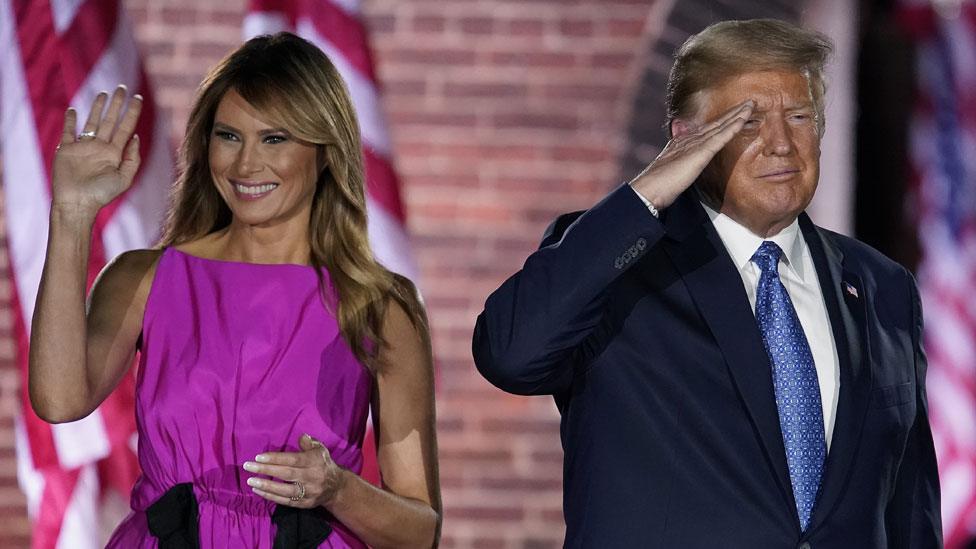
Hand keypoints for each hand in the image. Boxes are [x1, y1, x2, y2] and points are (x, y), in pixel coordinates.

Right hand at [51, 85, 142, 214]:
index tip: (138, 97)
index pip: (126, 127)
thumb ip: (132, 159)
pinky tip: (72, 110)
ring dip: (97, 108)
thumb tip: (136, 137)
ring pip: (92, 122)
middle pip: (110, 120)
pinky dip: (70, 121)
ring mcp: (83, 147)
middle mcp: (100, 147)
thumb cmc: (101, 194)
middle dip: (116, 104)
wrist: (77, 203)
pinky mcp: (66, 150)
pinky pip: (68, 132)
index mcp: (115, 153)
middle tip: (122, 88)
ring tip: (103, 93)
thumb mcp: (124, 178)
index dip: (132, 113)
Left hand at [244, 434, 346, 508]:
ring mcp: (309, 492)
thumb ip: (309, 443)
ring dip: (266, 485)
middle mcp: (312, 477)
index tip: (258, 457)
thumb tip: (301, 436)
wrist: (336, 487)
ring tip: (250, 481)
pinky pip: (286, 501)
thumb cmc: (323, 464)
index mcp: (315, 461)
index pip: (292, 460)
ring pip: (285, 490)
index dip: (275, 458)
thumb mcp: (320, 449)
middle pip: (286, 474)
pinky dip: (271, 496)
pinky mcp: (305, 504)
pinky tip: (258, 491)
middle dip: (266, 470)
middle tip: (248, 466)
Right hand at [629, 100, 753, 208]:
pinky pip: (721, 136)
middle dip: (733, 113)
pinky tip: (743, 119)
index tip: (736, 114)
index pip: (708, 130)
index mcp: (683, 144)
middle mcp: (690, 139)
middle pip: (716, 123)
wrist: (650, 189)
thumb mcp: (673, 172)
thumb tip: (685, 167)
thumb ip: (681, 166)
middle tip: (748, 102)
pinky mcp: (701, 152)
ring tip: (751, 104)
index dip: (723, 121)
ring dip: (737, 114)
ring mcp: (695, 144)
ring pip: (721, 126)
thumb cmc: (659, 186)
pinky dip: (733, 127)